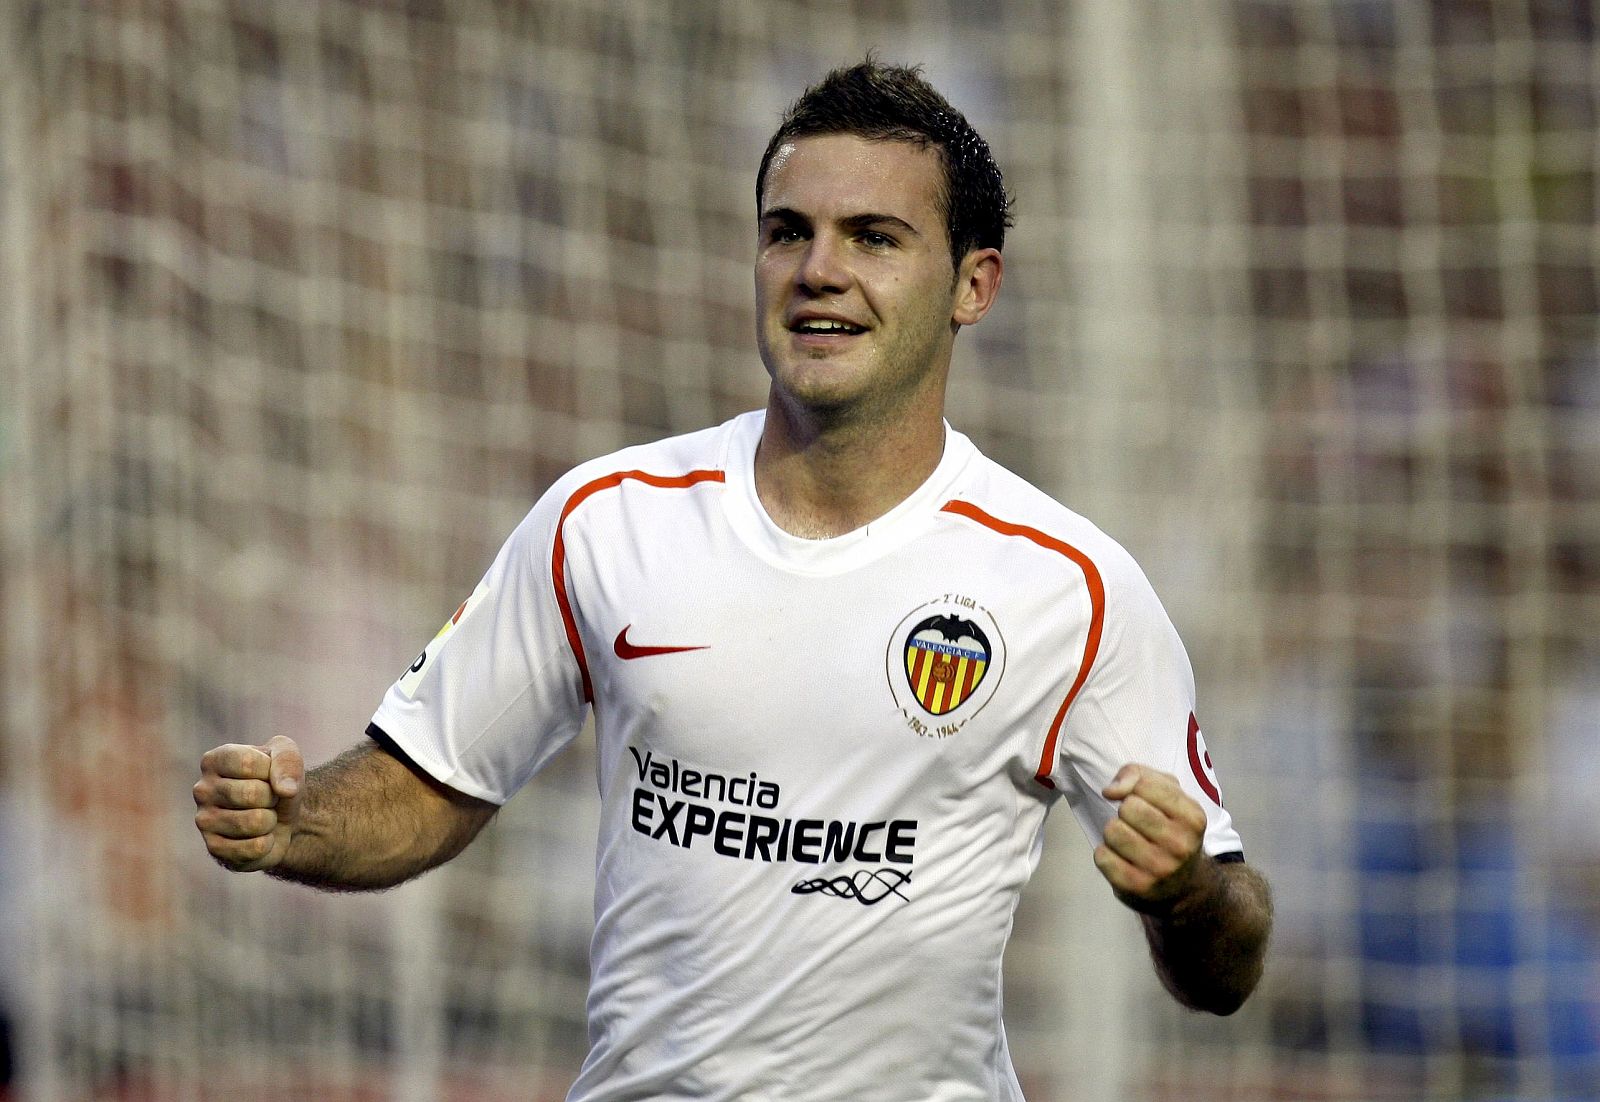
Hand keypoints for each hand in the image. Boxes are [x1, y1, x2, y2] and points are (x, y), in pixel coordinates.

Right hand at [193, 736, 303, 871]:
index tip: (268, 774)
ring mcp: (204, 821)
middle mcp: (202, 790)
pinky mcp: (215, 849)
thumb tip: (286, 790)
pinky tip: (259, 835)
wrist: (280, 815)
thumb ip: (287, 760)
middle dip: (273, 797)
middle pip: (251, 793)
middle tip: (268, 799)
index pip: (247, 762)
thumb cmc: (276, 780)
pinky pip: (255, 848)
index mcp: (214, 761)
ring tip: (264, 815)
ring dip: (271, 820)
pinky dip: (268, 842)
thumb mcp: (286, 755)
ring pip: (255, 821)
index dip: (270, 770)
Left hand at [1094, 763, 1209, 916]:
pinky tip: (1121, 859)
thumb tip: (1110, 791)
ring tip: (1128, 842)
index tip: (1140, 800)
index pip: (1144, 784)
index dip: (1134, 789)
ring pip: (1112, 830)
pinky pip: (1102, 856)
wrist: (1183, 886)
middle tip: (1135, 824)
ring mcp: (1160, 869)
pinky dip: (1105, 854)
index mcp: (1193, 817)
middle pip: (1128, 808)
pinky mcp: (1138, 887)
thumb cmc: (1169, 829)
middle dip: (1125, 812)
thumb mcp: (1168, 795)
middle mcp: (1181, 845)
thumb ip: (1138, 775)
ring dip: (1113, 833)